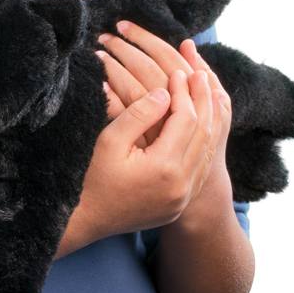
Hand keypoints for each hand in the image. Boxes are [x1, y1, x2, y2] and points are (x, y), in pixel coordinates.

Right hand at [77, 22, 231, 240]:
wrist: (85, 220)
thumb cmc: (92, 177)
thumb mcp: (110, 140)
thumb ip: (140, 113)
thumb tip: (165, 93)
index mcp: (164, 168)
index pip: (186, 120)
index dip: (183, 92)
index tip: (178, 72)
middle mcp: (181, 186)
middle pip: (203, 134)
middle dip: (201, 101)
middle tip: (198, 74)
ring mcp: (182, 198)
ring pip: (206, 151)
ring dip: (207, 119)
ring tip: (203, 94)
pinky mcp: (180, 203)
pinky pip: (200, 167)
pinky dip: (203, 142)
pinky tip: (199, 125)